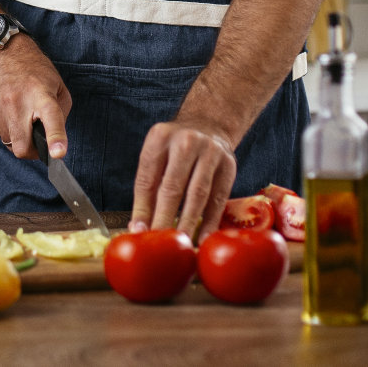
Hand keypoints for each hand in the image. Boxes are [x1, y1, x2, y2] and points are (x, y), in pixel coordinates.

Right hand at [0, 35, 70, 160]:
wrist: (4, 53)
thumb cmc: (34, 71)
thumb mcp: (58, 87)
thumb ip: (61, 115)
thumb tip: (54, 142)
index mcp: (42, 96)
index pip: (51, 120)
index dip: (55, 139)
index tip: (58, 154)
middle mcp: (18, 101)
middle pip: (22, 147)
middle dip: (31, 151)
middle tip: (37, 141)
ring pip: (9, 143)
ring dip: (17, 136)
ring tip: (20, 115)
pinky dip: (5, 128)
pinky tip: (8, 110)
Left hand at [129, 120, 237, 241]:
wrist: (209, 124)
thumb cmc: (176, 148)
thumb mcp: (157, 155)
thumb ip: (148, 187)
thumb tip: (139, 227)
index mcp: (160, 138)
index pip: (148, 178)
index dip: (143, 208)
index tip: (139, 231)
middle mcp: (185, 142)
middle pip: (172, 187)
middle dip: (164, 218)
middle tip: (161, 241)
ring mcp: (210, 151)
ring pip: (198, 194)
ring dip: (188, 222)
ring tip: (181, 242)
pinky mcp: (229, 164)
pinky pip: (218, 198)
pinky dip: (210, 220)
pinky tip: (204, 237)